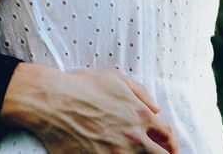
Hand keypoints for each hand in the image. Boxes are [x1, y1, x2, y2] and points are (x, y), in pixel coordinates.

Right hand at [0, 64, 177, 153]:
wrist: (50, 101)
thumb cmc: (80, 85)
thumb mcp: (114, 77)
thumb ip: (140, 92)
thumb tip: (156, 108)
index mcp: (140, 115)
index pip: (168, 136)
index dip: (171, 143)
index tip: (169, 147)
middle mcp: (134, 137)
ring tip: (134, 153)